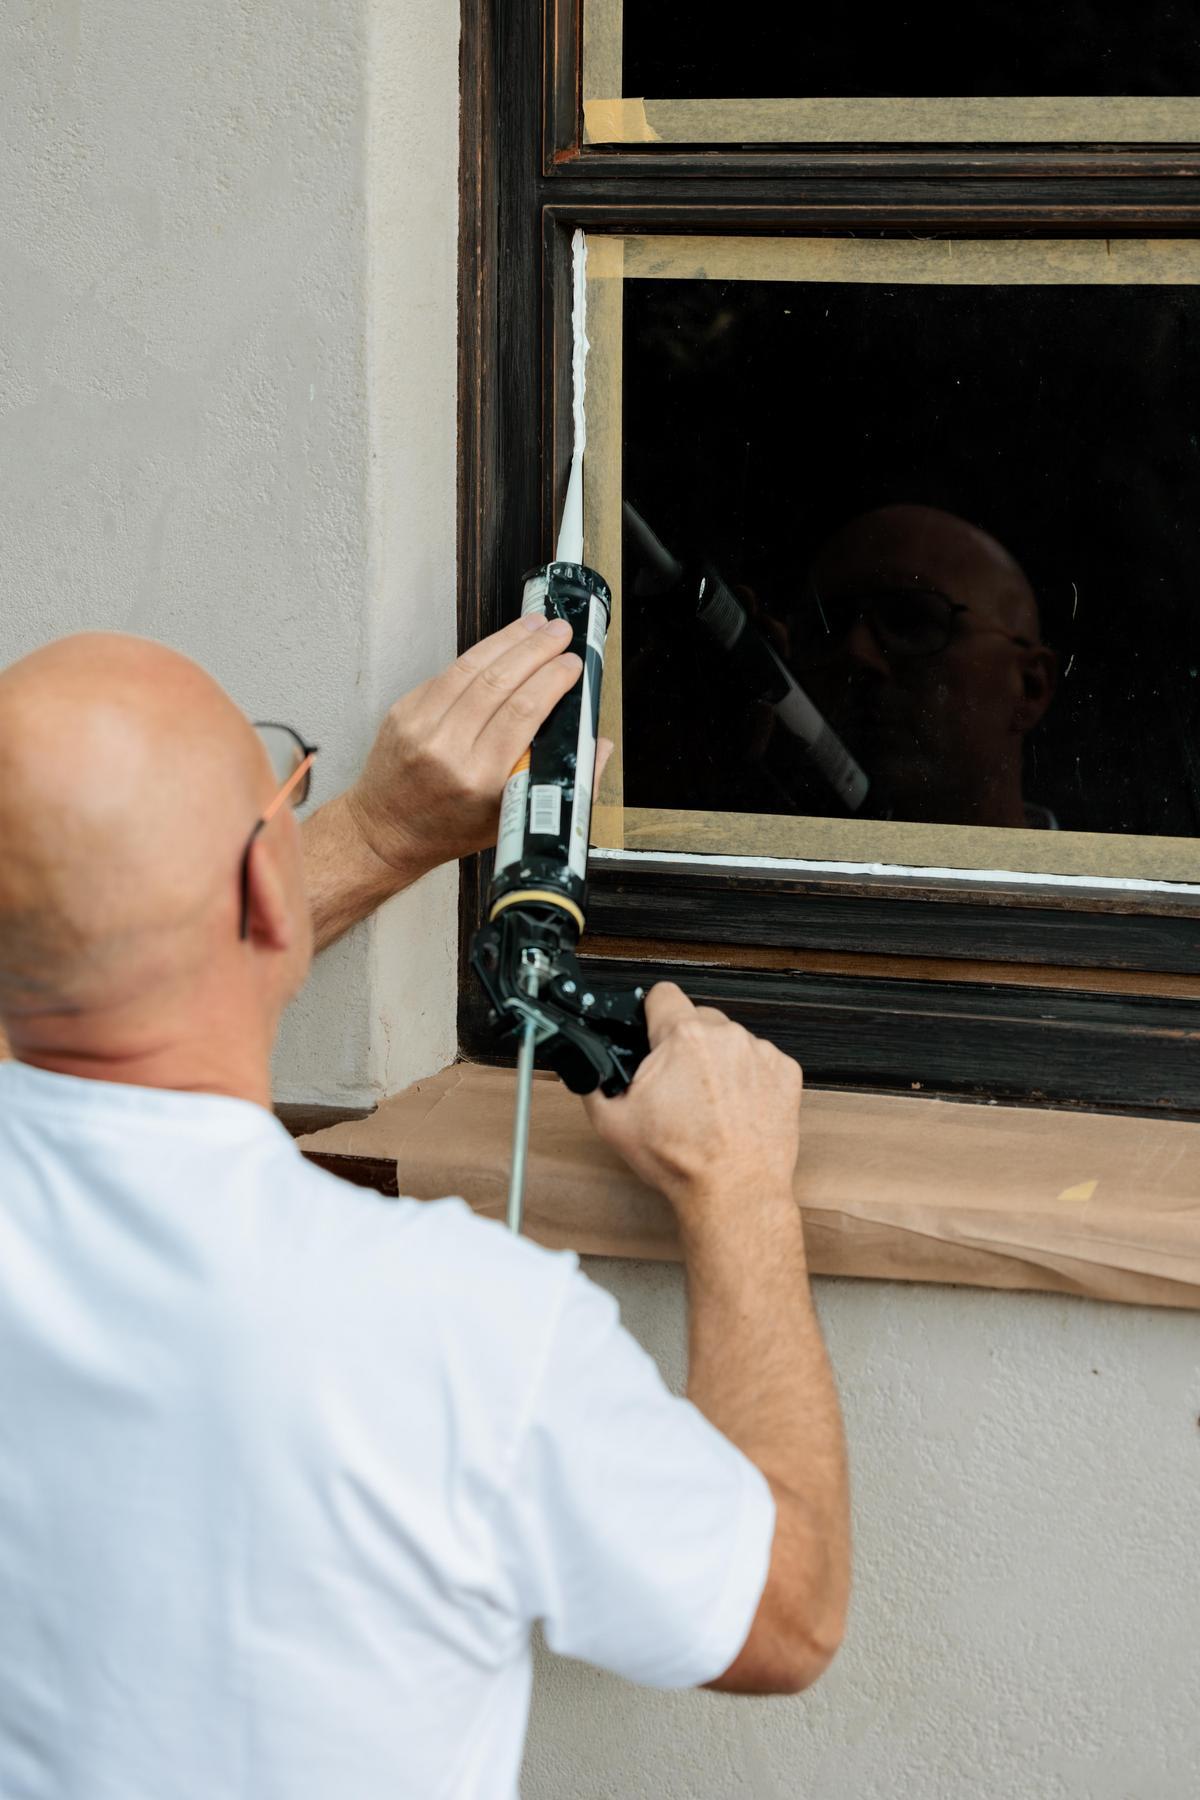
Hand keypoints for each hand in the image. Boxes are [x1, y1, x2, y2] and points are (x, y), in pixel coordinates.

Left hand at [344, 615, 597, 880]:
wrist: (387, 830)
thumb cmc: (452, 829)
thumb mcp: (513, 820)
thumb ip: (560, 783)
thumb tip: (599, 745)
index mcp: (480, 780)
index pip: (523, 713)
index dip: (551, 680)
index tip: (572, 664)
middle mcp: (447, 750)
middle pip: (499, 683)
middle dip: (535, 650)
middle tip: (560, 632)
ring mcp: (420, 727)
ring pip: (472, 668)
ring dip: (509, 641)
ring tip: (536, 625)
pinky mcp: (405, 711)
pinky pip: (449, 673)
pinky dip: (480, 653)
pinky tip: (502, 643)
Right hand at [584, 983, 802, 1220]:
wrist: (734, 1191)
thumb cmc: (683, 1162)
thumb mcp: (613, 1123)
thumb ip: (595, 1083)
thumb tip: (589, 1068)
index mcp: (683, 1038)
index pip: (662, 994)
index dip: (651, 1013)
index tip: (652, 1030)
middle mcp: (725, 1036)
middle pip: (697, 1019)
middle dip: (684, 1044)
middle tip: (678, 1084)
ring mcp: (760, 1053)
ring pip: (729, 1040)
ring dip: (718, 1061)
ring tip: (710, 1103)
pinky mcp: (786, 1072)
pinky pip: (759, 1060)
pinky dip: (748, 1078)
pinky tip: (735, 1108)